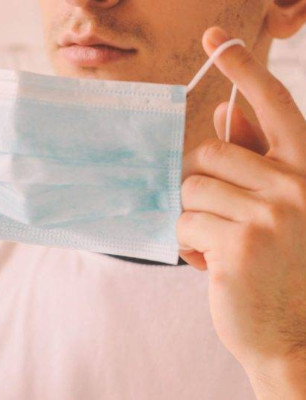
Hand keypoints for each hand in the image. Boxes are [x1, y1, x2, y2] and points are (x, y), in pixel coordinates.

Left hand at [177, 27, 305, 396]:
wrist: (297, 336)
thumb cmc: (283, 269)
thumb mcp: (279, 209)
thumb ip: (256, 159)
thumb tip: (228, 114)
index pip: (275, 106)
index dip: (244, 69)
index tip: (217, 39)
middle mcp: (298, 186)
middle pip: (209, 152)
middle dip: (201, 184)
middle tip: (218, 217)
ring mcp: (271, 215)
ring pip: (190, 188)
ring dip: (193, 218)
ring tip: (217, 245)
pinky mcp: (239, 245)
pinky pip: (182, 223)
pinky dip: (185, 244)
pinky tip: (210, 265)